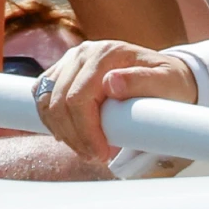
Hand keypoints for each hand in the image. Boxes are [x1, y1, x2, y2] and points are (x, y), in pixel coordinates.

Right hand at [35, 40, 196, 163]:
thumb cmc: (168, 81)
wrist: (163, 74)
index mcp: (107, 53)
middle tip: (95, 156)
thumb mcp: (166, 82)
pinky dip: (50, 119)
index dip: (86, 131)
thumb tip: (111, 83)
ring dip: (61, 131)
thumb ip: (142, 80)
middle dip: (74, 136)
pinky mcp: (62, 70)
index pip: (79, 98)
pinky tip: (69, 134)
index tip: (101, 153)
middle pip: (58, 103)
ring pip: (45, 101)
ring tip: (85, 148)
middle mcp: (84, 52)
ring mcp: (71, 60)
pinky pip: (41, 96)